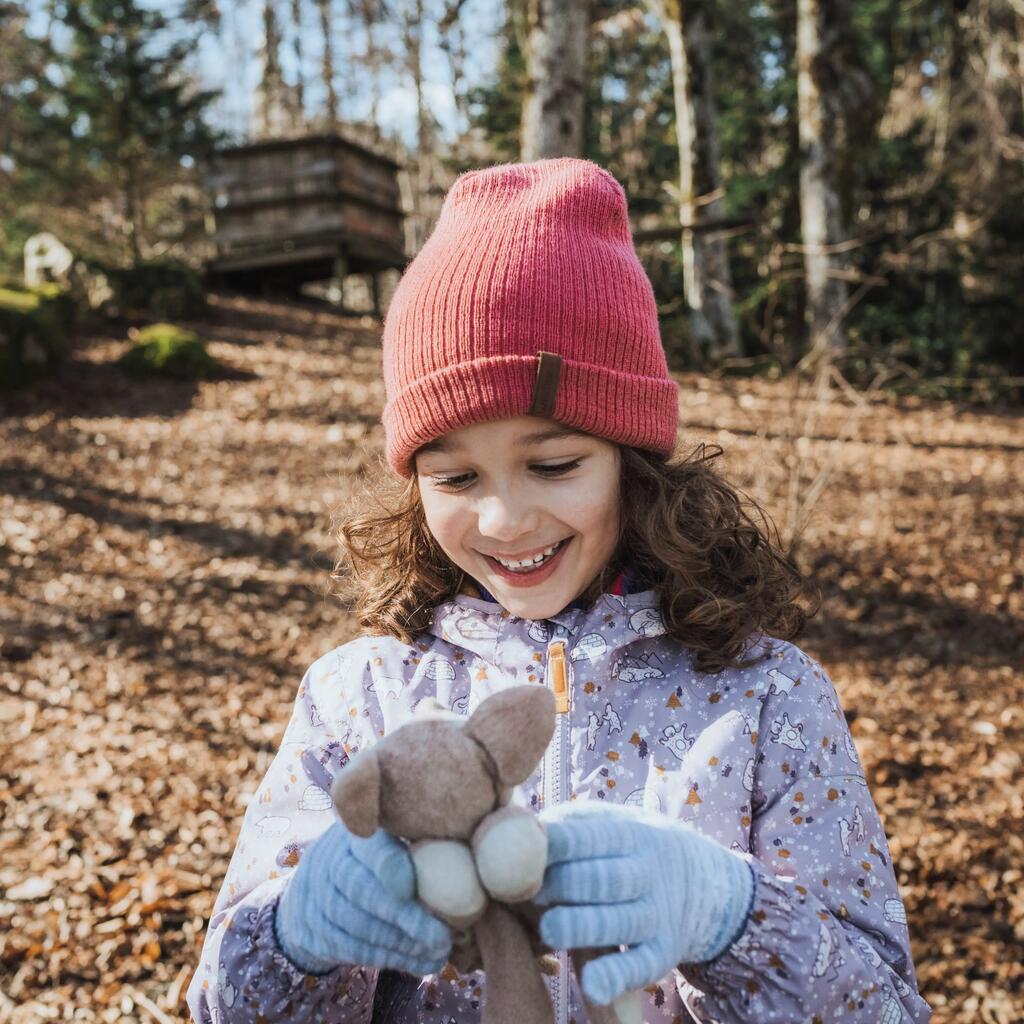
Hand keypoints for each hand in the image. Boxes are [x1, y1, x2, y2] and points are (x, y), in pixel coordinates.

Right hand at [274, 819, 451, 975]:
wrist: (318, 883)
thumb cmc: (380, 855)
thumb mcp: (395, 836)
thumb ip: (424, 843)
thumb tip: (476, 862)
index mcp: (358, 827)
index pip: (367, 842)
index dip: (387, 865)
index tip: (411, 887)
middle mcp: (330, 857)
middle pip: (361, 889)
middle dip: (404, 917)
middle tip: (441, 937)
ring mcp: (317, 894)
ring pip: (355, 924)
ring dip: (400, 944)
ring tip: (438, 952)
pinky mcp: (313, 928)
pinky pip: (350, 948)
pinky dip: (389, 958)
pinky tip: (421, 963)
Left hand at [535, 802, 754, 1005]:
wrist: (699, 880)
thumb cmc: (624, 848)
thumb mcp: (607, 822)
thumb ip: (565, 826)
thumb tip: (512, 828)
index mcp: (628, 833)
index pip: (589, 837)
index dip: (556, 844)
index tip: (520, 849)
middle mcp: (646, 872)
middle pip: (604, 879)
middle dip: (566, 885)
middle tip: (529, 893)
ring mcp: (656, 915)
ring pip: (620, 922)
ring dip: (583, 926)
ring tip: (549, 930)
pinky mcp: (662, 954)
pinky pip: (640, 967)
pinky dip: (617, 977)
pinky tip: (591, 984)